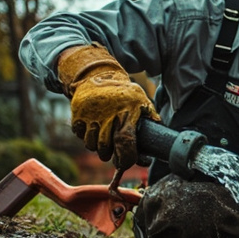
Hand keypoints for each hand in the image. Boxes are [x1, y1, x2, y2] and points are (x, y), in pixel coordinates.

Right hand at [57, 44, 158, 169]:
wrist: (97, 74)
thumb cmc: (123, 92)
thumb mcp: (141, 99)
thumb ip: (150, 115)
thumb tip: (160, 130)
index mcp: (126, 113)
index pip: (124, 141)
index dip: (126, 157)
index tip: (127, 163)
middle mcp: (107, 115)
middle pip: (105, 147)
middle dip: (110, 156)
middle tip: (114, 154)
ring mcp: (91, 115)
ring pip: (91, 144)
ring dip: (97, 148)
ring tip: (103, 140)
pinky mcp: (78, 114)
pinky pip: (79, 135)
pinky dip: (84, 136)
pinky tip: (92, 130)